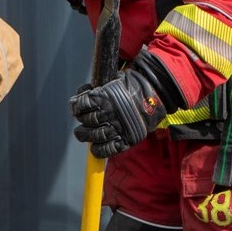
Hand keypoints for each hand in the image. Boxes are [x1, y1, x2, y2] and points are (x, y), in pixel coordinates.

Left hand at [70, 48, 184, 157]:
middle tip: (81, 121)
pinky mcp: (126, 139)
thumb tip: (82, 93)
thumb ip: (97, 87)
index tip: (75, 106)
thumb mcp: (113, 80)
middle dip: (81, 121)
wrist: (156, 95)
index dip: (76, 106)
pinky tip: (94, 147)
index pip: (82, 104)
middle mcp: (109, 112)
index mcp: (104, 96)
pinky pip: (107, 149)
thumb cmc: (132, 86)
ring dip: (85, 136)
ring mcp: (118, 127)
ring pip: (94, 135)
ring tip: (81, 134)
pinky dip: (98, 150)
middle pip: (87, 121)